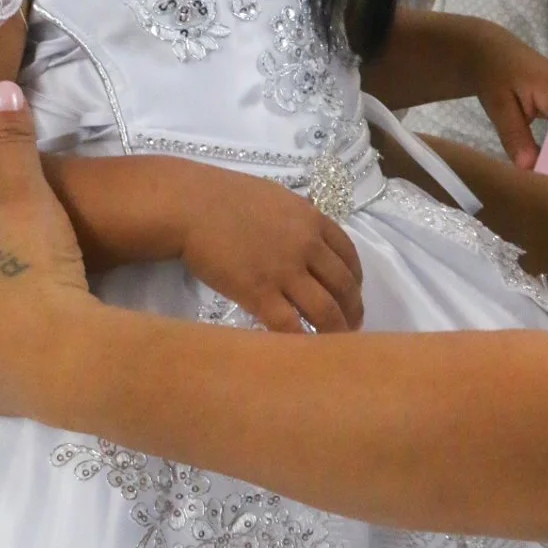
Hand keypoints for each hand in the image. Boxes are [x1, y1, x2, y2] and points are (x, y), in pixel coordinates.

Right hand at [180, 174, 362, 334]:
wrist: (191, 205)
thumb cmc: (224, 197)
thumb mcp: (276, 198)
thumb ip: (297, 219)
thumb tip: (307, 237)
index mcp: (312, 220)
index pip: (349, 254)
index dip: (356, 280)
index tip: (353, 294)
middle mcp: (307, 246)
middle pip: (344, 286)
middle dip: (352, 310)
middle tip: (350, 327)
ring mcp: (285, 271)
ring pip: (325, 310)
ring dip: (335, 331)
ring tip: (334, 346)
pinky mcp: (259, 293)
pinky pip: (289, 325)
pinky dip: (301, 341)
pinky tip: (301, 351)